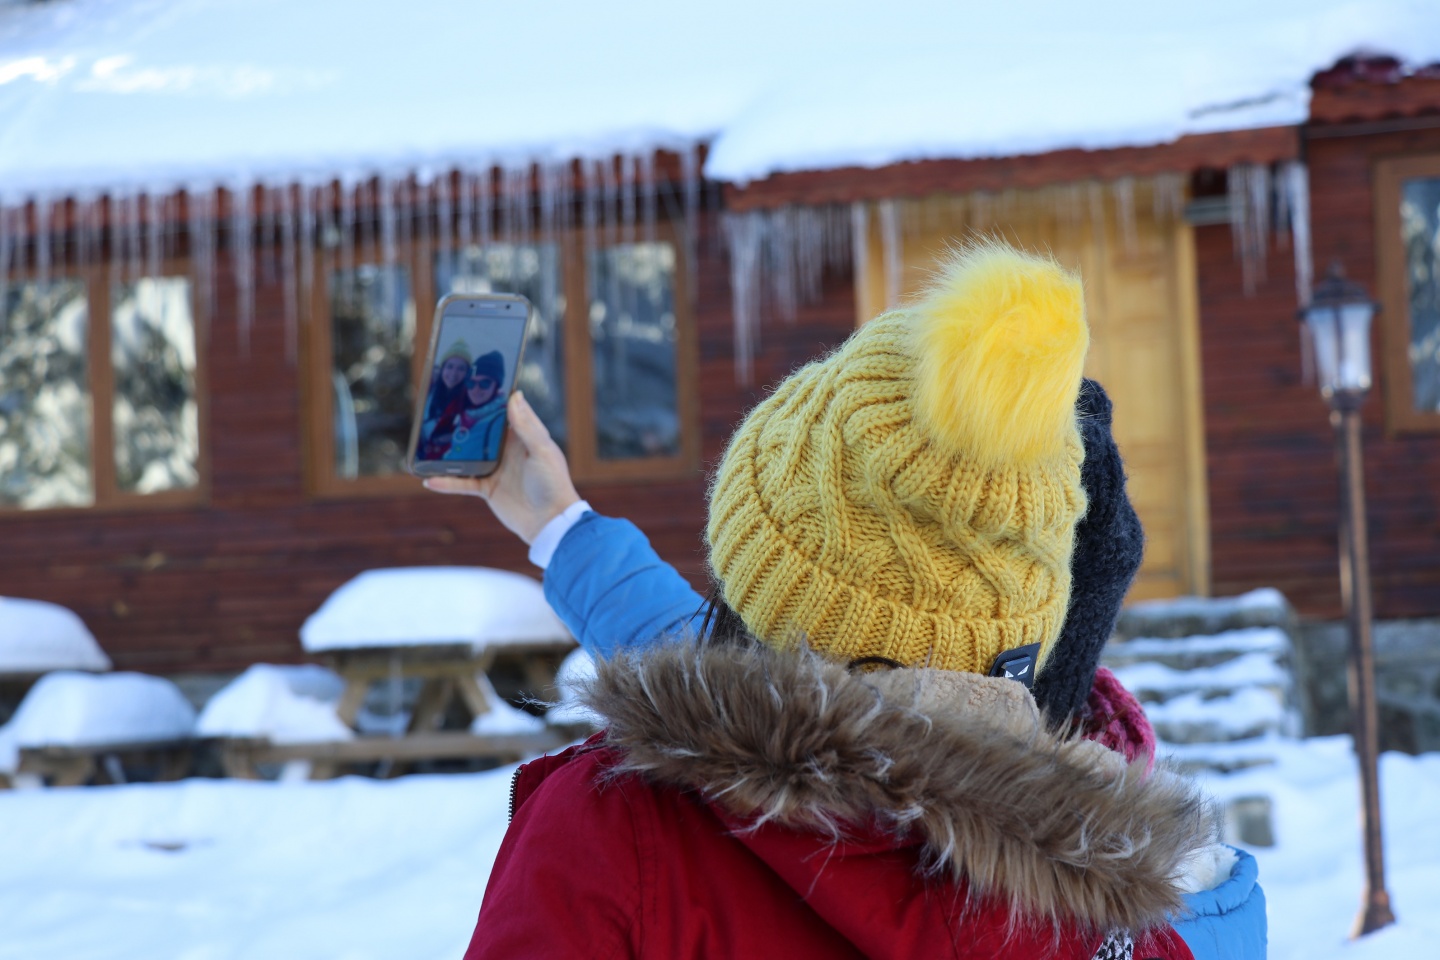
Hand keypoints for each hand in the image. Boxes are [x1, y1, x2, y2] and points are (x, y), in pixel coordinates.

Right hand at [423, 391, 580, 544]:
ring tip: (428, 443)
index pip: (505, 412)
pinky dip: (447, 482)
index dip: (492, 399)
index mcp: (523, 436)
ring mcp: (496, 469)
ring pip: (467, 456)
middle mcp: (508, 450)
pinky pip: (463, 483)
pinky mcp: (487, 488)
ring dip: (450, 452)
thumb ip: (527, 426)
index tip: (474, 384)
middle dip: (463, 422)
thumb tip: (515, 396)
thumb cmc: (554, 483)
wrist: (551, 522)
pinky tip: (429, 480)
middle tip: (442, 409)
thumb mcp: (542, 451)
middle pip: (481, 432)